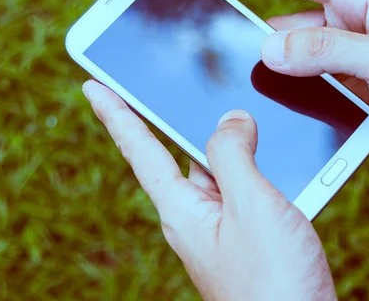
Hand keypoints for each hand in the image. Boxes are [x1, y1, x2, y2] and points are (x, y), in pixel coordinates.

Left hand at [82, 80, 336, 300]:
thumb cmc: (275, 282)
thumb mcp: (251, 206)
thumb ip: (233, 156)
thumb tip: (230, 120)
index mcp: (184, 211)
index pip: (140, 150)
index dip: (117, 114)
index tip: (93, 86)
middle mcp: (197, 219)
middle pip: (180, 156)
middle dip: (180, 121)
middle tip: (174, 87)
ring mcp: (223, 230)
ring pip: (218, 171)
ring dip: (230, 144)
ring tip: (245, 118)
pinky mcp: (248, 238)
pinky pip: (242, 189)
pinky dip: (254, 167)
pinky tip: (274, 159)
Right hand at [197, 0, 368, 160]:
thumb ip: (327, 51)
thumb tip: (268, 49)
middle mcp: (350, 24)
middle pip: (284, 18)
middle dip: (246, 26)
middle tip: (207, 36)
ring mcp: (351, 59)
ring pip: (294, 57)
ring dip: (268, 67)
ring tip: (233, 80)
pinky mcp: (355, 89)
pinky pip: (310, 86)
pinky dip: (290, 94)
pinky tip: (274, 108)